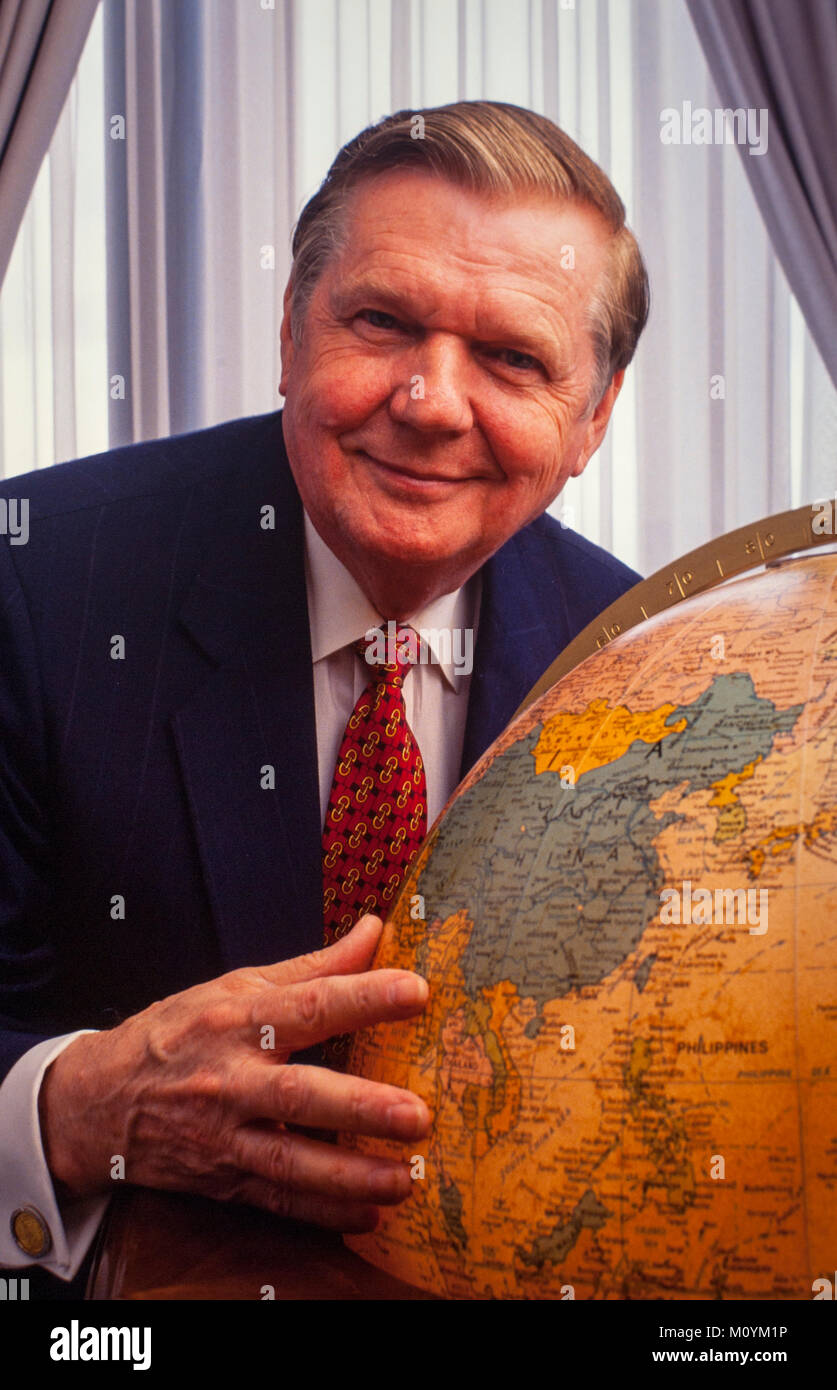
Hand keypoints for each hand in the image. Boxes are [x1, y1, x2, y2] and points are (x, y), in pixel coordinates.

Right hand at [38, 915, 429, 1231]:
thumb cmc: (179, 1032)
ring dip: (350, 1176)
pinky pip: (276, 1201)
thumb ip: (314, 966)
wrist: (98, 1100)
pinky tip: (367, 1216)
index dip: (363, 997)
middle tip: (417, 1115)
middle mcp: (231, 1079)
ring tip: (405, 1181)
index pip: (309, 1004)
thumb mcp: (235, 985)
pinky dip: (321, 1213)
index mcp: (239, 1018)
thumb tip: (375, 931)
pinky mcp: (221, 1179)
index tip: (416, 991)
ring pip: (290, 1160)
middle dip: (360, 1108)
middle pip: (299, 1094)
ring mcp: (224, 1135)